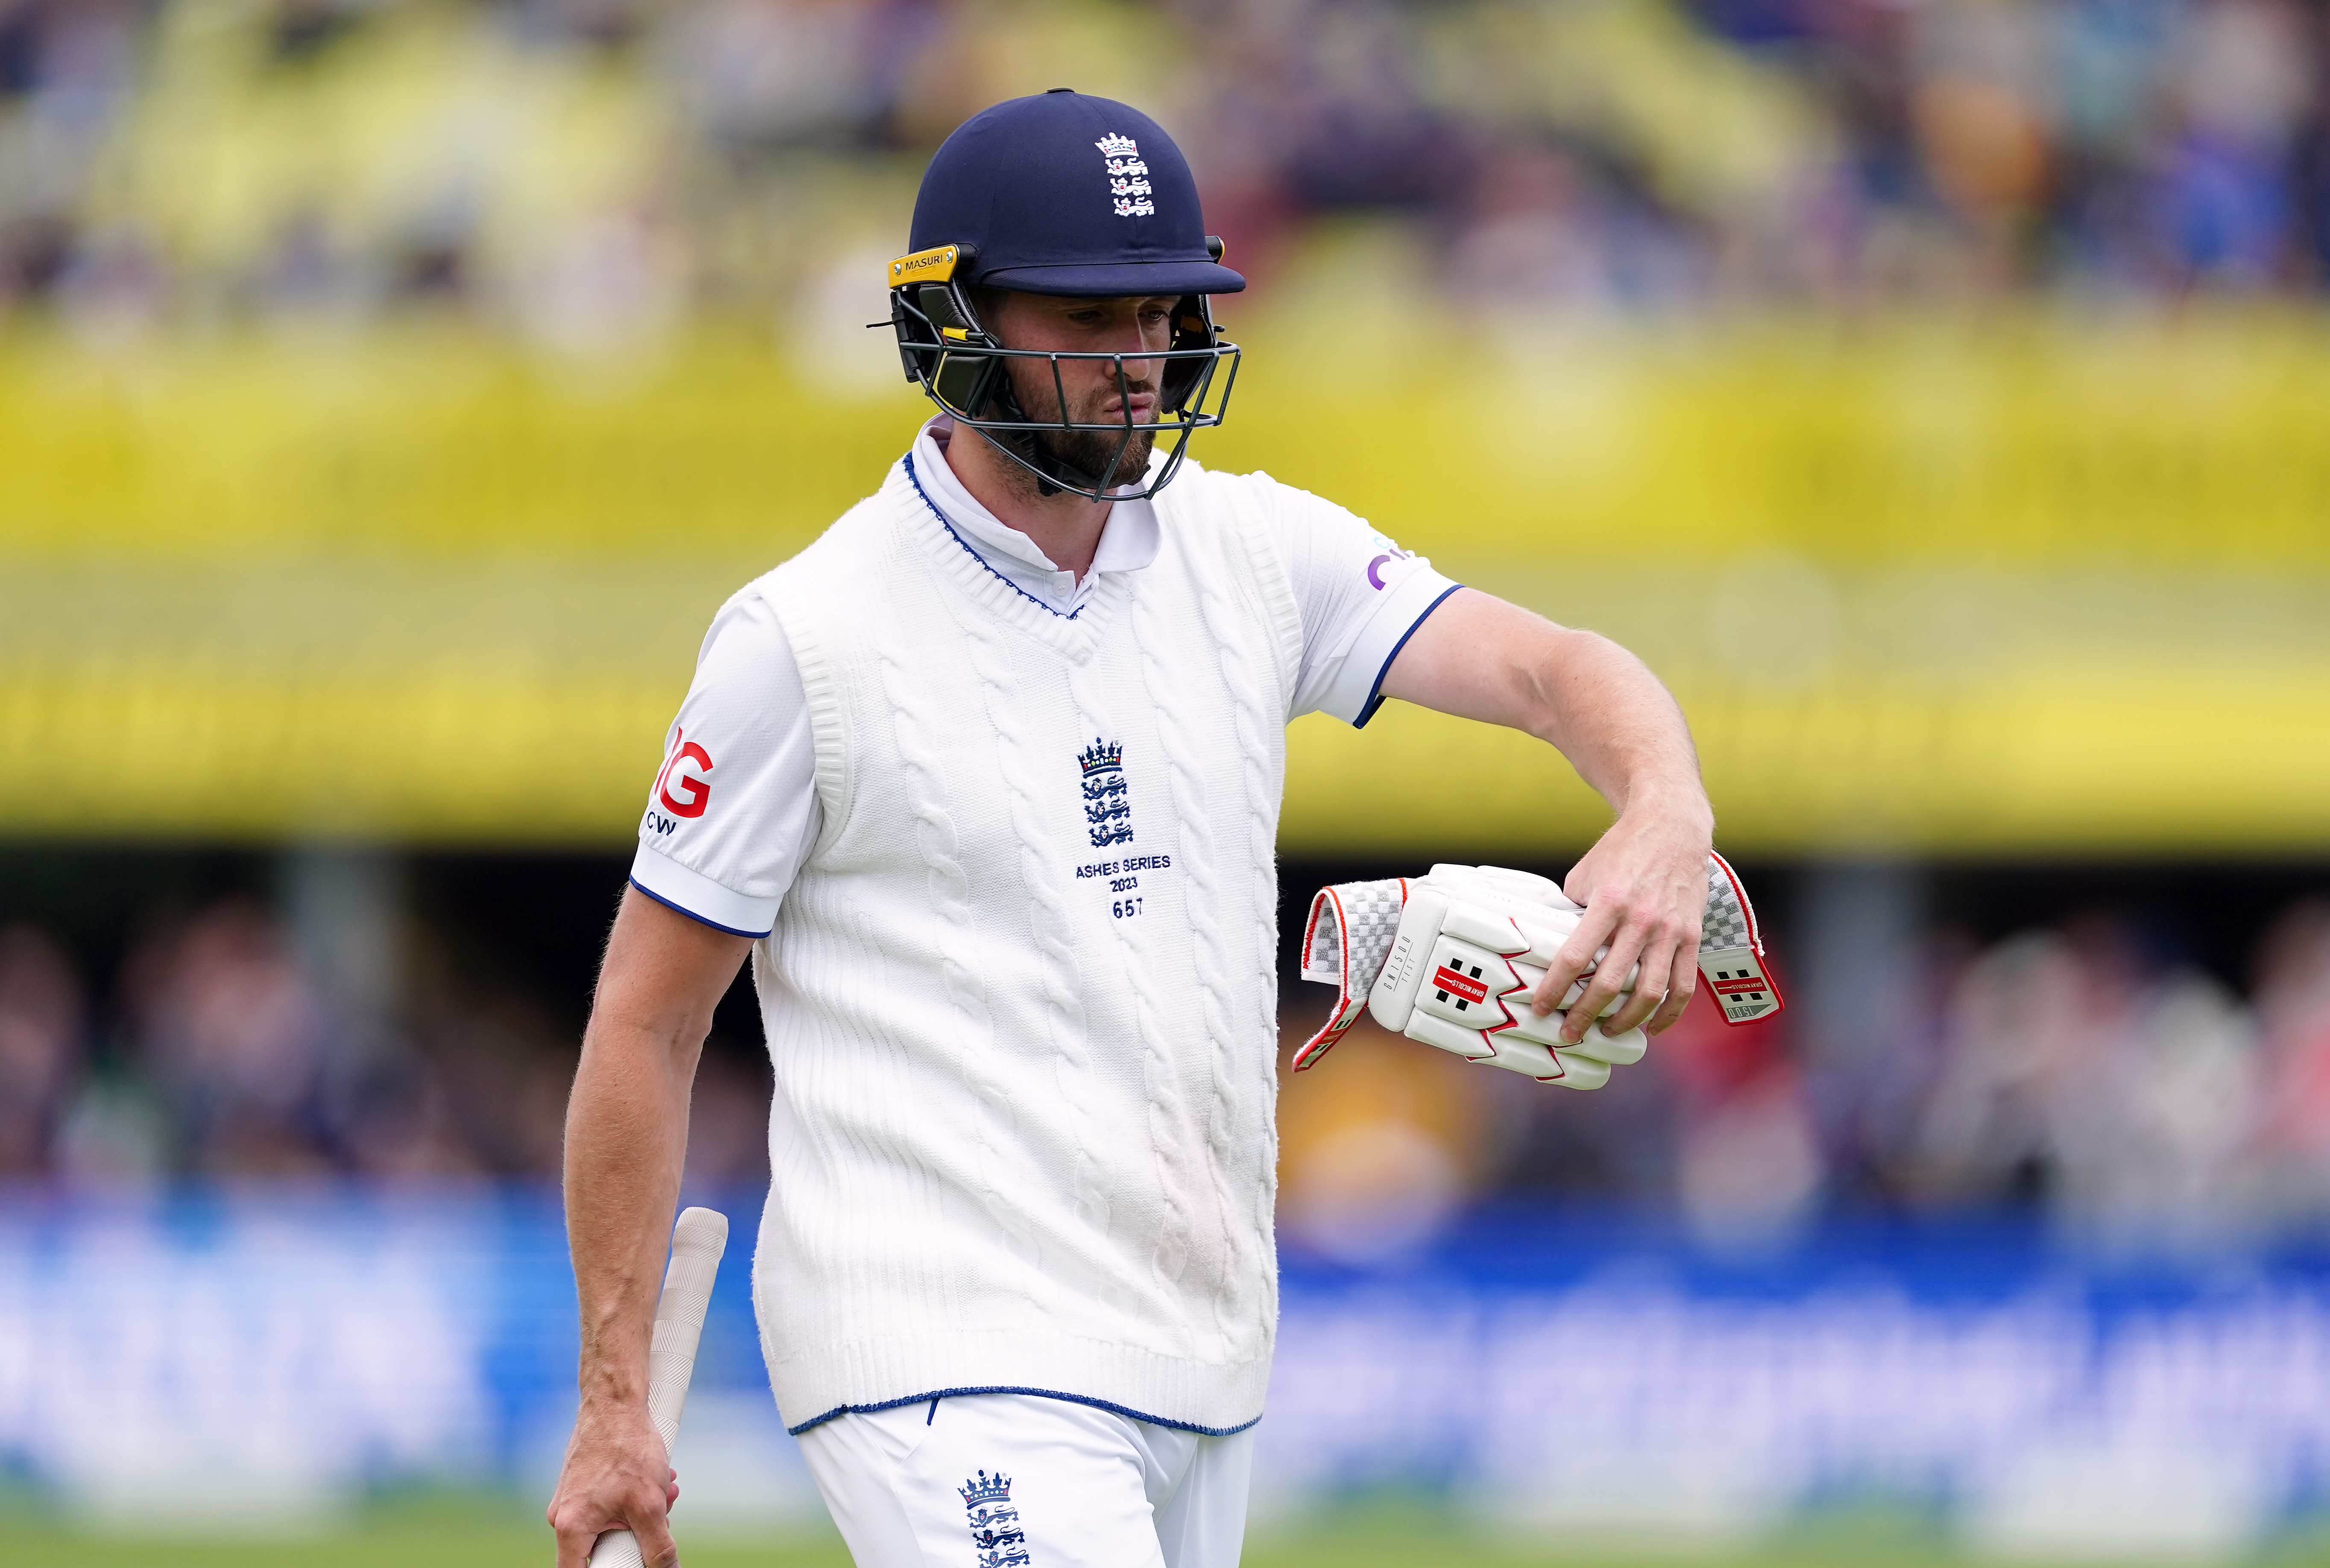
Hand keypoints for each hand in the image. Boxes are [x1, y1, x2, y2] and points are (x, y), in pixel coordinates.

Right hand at [548, 1399, 680, 1566]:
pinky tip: (656, 1477)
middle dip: (639, 1535)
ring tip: (666, 1488)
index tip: (634, 1559)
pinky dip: (635, 1495)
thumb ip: (656, 1546)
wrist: (615, 1401)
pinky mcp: (582, 1484)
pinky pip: (608, 1503)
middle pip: (602, 1547)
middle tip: (665, 1514)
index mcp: (570, 1528)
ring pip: (611, 1522)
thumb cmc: (627, 1448)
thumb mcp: (649, 1504)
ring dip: (643, 1511)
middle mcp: (563, 1516)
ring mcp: (571, 1499)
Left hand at [1533, 796, 1711, 1042]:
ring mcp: (1669, 931)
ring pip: (1648, 992)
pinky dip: (1668, 1014)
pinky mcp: (1691, 936)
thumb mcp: (1584, 873)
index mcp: (1608, 902)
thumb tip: (1551, 945)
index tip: (1540, 1008)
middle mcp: (1641, 920)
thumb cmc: (1621, 850)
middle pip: (1609, 982)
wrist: (1672, 827)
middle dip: (1584, 1015)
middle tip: (1568, 1034)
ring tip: (1606, 1033)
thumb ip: (1571, 910)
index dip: (1554, 988)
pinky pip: (1683, 986)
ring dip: (1625, 1021)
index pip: (1574, 957)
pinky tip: (1652, 1028)